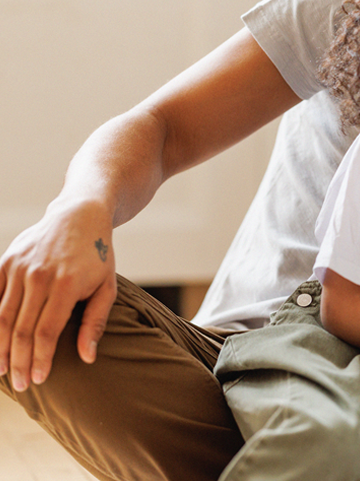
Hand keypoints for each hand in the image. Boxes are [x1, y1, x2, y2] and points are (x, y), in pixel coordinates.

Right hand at [0, 200, 118, 390]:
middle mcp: (39, 277)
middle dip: (18, 361)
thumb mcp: (107, 286)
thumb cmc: (97, 256)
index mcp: (67, 285)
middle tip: (20, 385)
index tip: (38, 379)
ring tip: (0, 370)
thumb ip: (95, 322)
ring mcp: (19, 268)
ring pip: (1, 317)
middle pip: (20, 330)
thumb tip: (87, 358)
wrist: (79, 216)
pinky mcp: (5, 262)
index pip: (45, 332)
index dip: (39, 359)